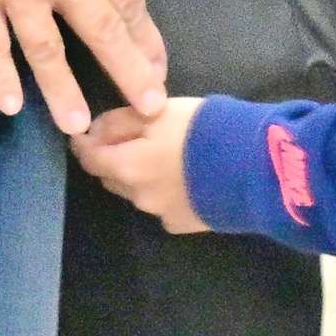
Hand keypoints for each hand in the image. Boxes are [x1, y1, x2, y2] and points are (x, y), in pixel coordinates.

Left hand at [69, 100, 211, 232]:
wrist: (252, 169)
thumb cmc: (203, 131)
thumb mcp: (159, 111)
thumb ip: (121, 121)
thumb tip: (94, 131)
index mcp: (126, 167)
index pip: (89, 158)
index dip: (83, 144)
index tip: (84, 133)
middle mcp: (137, 196)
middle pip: (112, 177)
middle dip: (112, 159)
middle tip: (126, 139)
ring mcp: (161, 214)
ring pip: (137, 193)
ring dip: (139, 176)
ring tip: (161, 158)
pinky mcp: (184, 224)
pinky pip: (163, 205)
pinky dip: (165, 191)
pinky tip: (185, 178)